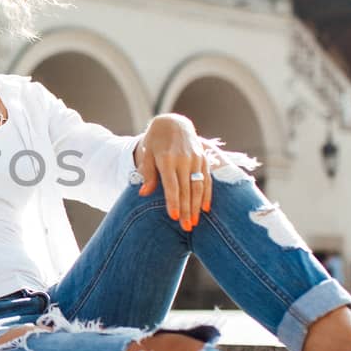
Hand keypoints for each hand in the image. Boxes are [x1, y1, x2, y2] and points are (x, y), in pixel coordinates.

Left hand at [136, 114, 212, 230]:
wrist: (173, 123)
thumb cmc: (156, 141)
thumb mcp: (147, 153)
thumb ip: (147, 173)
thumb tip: (143, 193)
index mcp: (167, 159)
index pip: (171, 184)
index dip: (173, 201)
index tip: (173, 217)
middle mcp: (183, 159)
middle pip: (186, 189)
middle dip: (186, 209)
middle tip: (186, 227)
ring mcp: (196, 159)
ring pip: (198, 186)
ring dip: (197, 205)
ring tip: (194, 222)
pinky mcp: (204, 158)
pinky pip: (208, 179)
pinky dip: (208, 194)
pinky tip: (206, 208)